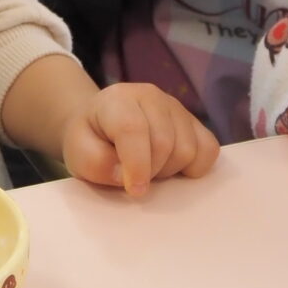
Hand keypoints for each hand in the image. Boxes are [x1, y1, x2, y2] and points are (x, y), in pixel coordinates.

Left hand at [61, 83, 219, 196]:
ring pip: (189, 149)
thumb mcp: (77, 153)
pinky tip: (173, 167)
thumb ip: (95, 163)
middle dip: (151, 171)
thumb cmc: (89, 140)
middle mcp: (151, 96)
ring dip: (170, 171)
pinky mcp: (194, 122)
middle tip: (134, 177)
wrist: (100, 125)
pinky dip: (195, 167)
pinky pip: (209, 149)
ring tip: (150, 168)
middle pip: (165, 143)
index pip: (133, 128)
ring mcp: (176, 107)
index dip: (136, 164)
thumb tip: (126, 175)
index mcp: (118, 99)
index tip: (135, 190)